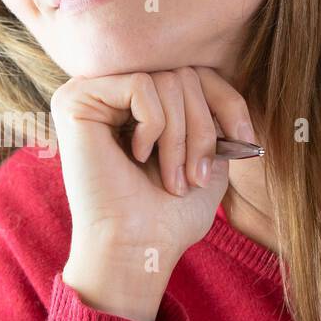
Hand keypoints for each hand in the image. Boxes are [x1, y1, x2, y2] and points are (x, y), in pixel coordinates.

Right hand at [51, 67, 256, 320]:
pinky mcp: (74, 100)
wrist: (137, 247)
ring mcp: (89, 93)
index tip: (245, 141)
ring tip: (172, 179)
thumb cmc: (167, 214)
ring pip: (164, 80)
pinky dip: (154, 125)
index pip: (195, 74)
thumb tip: (228, 85)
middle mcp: (109, 92)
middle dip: (202, 128)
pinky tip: (138, 157)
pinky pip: (139, 85)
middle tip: (196, 177)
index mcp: (137, 104)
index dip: (228, 102)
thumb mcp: (206, 156)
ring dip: (181, 136)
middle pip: (181, 75)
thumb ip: (213, 114)